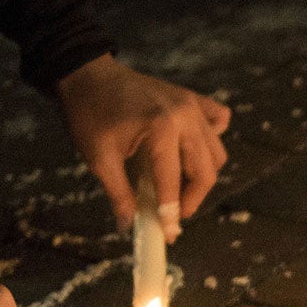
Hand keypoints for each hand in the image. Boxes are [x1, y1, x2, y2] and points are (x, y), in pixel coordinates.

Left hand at [56, 53, 231, 236]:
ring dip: (203, 175)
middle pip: (206, 170)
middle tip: (176, 212)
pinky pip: (218, 120)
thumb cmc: (90, 114)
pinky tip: (193, 149)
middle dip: (193, 198)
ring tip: (181, 188)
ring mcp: (193, 105)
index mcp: (161, 129)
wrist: (88, 74)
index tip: (170, 232)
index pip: (173, 182)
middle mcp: (185, 117)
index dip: (172, 211)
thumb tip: (128, 225)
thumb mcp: (98, 157)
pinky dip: (212, 138)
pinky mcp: (193, 99)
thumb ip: (119, 192)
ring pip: (216, 152)